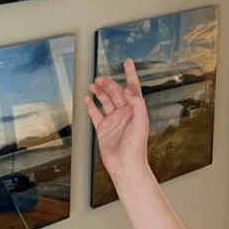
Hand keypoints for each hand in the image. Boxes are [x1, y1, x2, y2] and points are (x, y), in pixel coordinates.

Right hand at [84, 58, 150, 182]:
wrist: (126, 166)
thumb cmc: (136, 146)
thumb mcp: (141, 122)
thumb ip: (137, 103)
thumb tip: (128, 89)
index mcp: (135, 110)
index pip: (133, 88)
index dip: (131, 74)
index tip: (127, 62)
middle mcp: (125, 113)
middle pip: (116, 92)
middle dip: (108, 84)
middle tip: (99, 78)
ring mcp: (114, 120)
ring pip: (105, 101)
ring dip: (99, 92)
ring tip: (92, 84)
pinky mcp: (103, 128)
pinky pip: (96, 113)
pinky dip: (91, 105)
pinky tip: (87, 98)